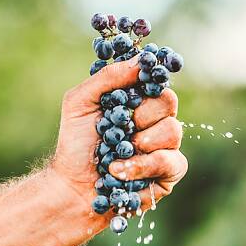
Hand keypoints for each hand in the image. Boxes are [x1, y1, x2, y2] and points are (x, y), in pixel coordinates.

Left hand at [50, 56, 186, 213]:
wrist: (72, 186)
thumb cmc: (75, 143)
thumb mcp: (80, 102)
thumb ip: (108, 77)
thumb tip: (141, 60)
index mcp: (137, 100)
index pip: (156, 80)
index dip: (149, 81)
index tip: (133, 89)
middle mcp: (155, 120)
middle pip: (168, 102)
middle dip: (140, 115)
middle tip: (120, 127)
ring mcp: (165, 145)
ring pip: (173, 131)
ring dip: (140, 143)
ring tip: (116, 156)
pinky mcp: (169, 172)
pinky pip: (172, 162)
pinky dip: (144, 166)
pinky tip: (121, 172)